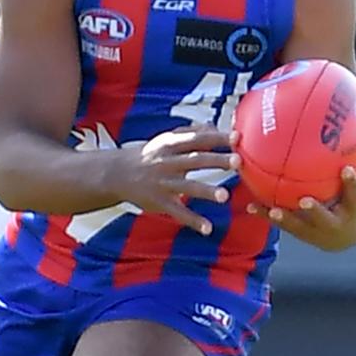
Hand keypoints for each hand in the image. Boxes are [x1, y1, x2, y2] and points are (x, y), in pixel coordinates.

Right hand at [111, 125, 239, 235]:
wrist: (117, 173)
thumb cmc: (150, 155)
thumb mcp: (166, 140)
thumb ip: (191, 133)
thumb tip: (214, 127)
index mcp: (171, 145)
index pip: (197, 139)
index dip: (217, 138)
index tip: (236, 137)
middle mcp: (168, 163)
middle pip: (195, 160)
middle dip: (217, 161)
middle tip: (239, 162)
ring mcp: (163, 184)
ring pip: (187, 187)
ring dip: (206, 191)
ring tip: (224, 196)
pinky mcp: (159, 203)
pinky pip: (177, 212)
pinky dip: (192, 221)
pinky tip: (208, 228)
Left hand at [247, 118, 355, 250]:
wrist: (347, 236)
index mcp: (354, 208)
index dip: (351, 184)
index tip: (345, 170)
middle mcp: (335, 224)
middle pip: (325, 218)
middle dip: (316, 211)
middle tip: (305, 200)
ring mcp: (316, 232)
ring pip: (299, 226)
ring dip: (285, 218)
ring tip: (272, 208)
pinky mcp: (300, 233)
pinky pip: (281, 224)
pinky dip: (266, 214)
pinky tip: (251, 204)